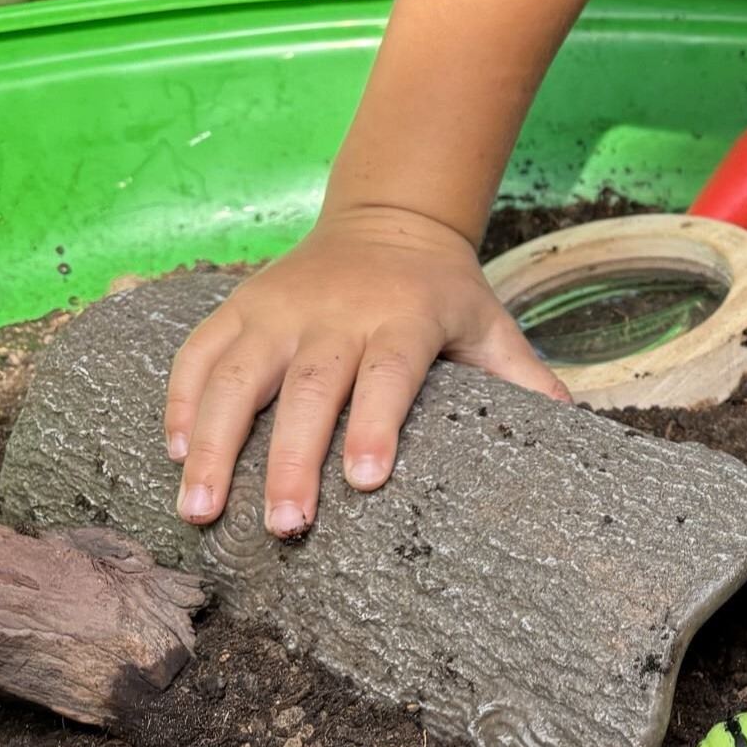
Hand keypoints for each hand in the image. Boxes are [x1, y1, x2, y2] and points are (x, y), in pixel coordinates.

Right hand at [163, 205, 569, 535]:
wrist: (388, 220)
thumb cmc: (444, 292)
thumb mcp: (491, 323)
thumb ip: (523, 375)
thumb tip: (573, 426)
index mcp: (402, 319)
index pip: (389, 375)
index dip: (376, 424)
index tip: (365, 481)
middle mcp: (334, 312)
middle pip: (307, 388)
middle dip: (290, 459)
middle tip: (283, 526)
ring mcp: (278, 308)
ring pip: (234, 375)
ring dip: (212, 443)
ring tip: (198, 510)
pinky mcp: (238, 307)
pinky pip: (197, 355)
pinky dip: (179, 402)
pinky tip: (174, 455)